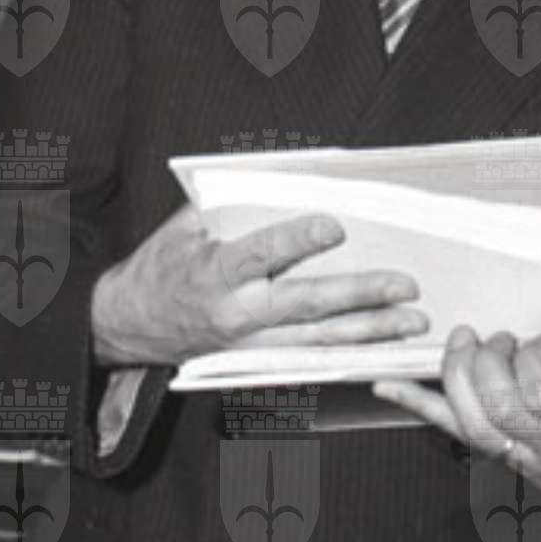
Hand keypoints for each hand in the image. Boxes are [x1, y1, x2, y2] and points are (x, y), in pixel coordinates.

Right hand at [90, 205, 426, 366]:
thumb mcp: (184, 226)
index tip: (334, 226)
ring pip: (319, 340)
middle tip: (404, 285)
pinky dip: (351, 353)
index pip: (261, 254)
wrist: (127, 323)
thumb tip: (281, 180)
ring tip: (412, 322)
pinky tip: (384, 347)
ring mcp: (250, 344)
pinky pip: (312, 358)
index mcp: (214, 272)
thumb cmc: (161, 266)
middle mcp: (236, 313)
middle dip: (360, 295)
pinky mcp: (258, 361)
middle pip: (306, 305)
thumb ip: (230, 206)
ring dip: (370, 331)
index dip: (297, 241)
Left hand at [372, 325, 540, 511]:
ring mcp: (516, 453)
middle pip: (498, 412)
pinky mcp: (493, 449)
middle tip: (495, 336)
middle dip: (487, 368)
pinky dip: (414, 404)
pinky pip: (447, 430)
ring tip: (461, 341)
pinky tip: (384, 380)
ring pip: (469, 425)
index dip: (535, 365)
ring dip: (455, 379)